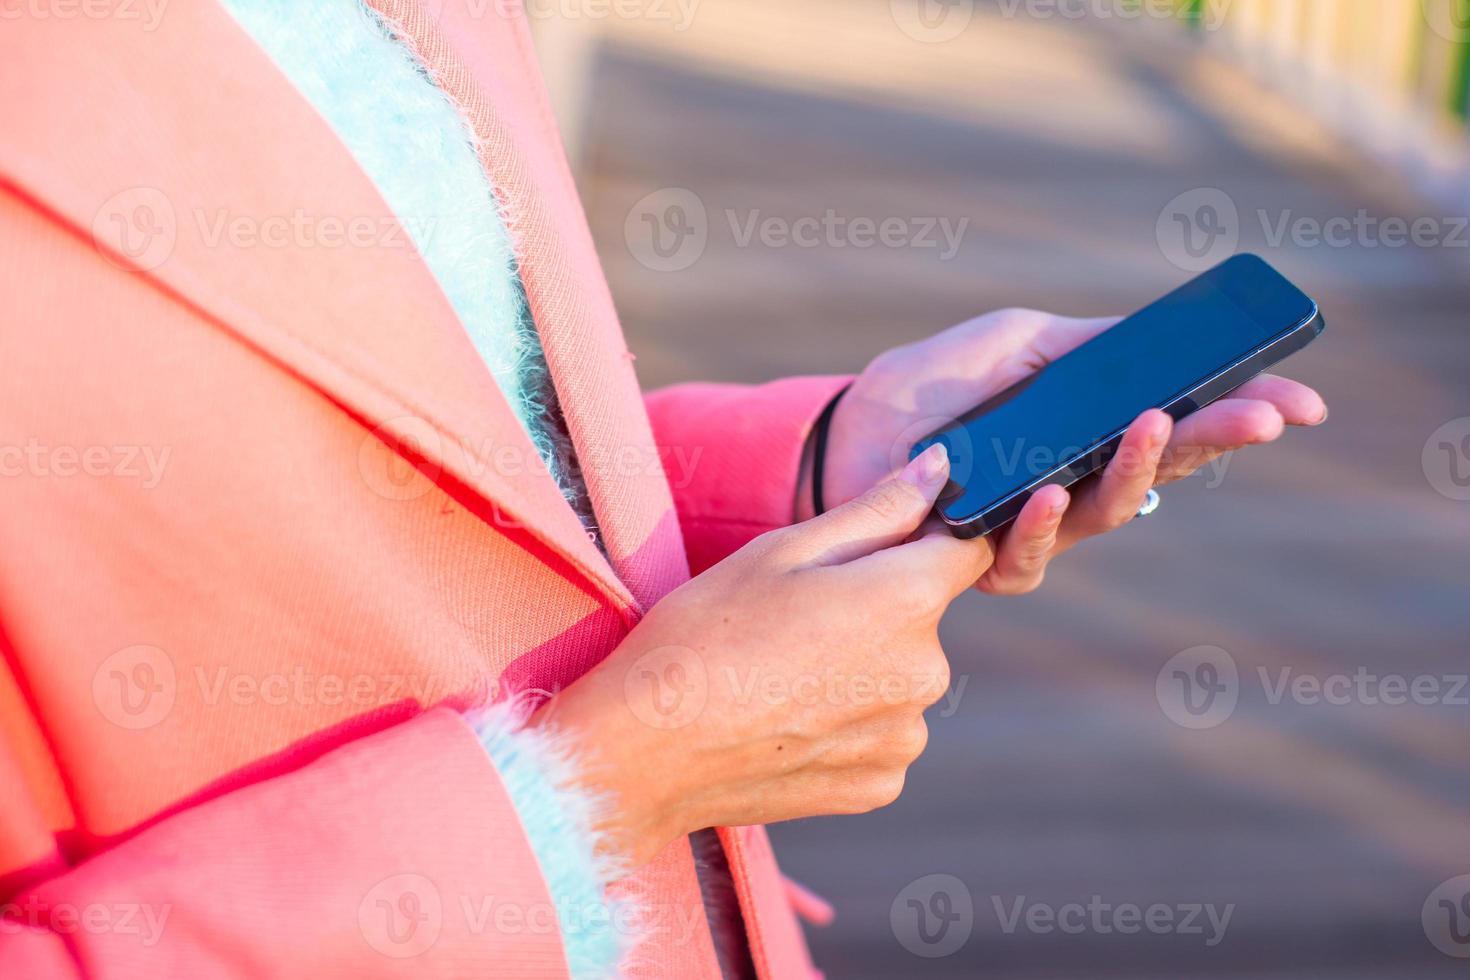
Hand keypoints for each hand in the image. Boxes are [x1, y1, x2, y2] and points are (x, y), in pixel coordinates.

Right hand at [536, 445, 986, 868]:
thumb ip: (878, 508)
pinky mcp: (882, 785)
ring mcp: (906, 736)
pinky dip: (848, 723)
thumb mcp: (783, 550)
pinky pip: (882, 733)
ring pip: (901, 678)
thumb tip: (942, 469)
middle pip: (924, 617)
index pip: (967, 550)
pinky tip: (788, 718)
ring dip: (863, 668)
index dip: (927, 538)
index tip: (879, 547)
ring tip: (783, 673)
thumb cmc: (703, 632)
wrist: (646, 750)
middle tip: (795, 617)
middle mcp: (927, 672)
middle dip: (878, 606)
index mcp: (907, 600)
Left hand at [801, 308, 1327, 594]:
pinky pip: (1029, 555)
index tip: (1299, 402)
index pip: (1179, 422)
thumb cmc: (934, 384)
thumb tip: (1165, 342)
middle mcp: (1077, 481)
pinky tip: (1052, 491)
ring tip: (1156, 426)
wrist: (847, 432)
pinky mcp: (985, 559)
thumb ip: (1088, 345)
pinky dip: (1044, 525)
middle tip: (1262, 418)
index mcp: (1091, 425)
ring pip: (1108, 515)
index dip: (1238, 413)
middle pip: (1162, 470)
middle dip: (1215, 440)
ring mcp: (1038, 526)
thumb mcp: (1019, 342)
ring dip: (1137, 472)